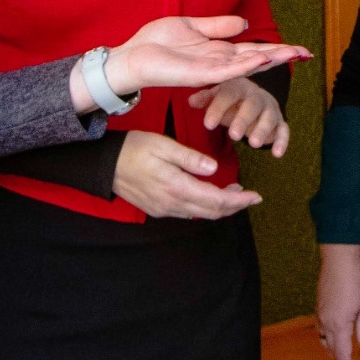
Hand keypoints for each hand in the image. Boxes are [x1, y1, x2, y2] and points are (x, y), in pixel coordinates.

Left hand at [74, 16, 310, 110]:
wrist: (133, 57)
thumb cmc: (156, 44)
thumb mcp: (191, 26)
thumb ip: (218, 26)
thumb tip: (243, 23)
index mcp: (218, 52)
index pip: (253, 50)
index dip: (276, 49)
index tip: (299, 48)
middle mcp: (219, 63)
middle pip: (257, 59)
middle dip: (281, 56)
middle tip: (307, 53)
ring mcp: (211, 70)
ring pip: (247, 65)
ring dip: (269, 59)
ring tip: (291, 54)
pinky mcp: (199, 75)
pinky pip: (227, 70)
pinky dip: (245, 64)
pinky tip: (261, 58)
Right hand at [113, 131, 260, 218]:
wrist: (103, 164)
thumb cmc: (133, 149)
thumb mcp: (163, 145)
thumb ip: (190, 158)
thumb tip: (214, 168)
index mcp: (176, 187)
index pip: (215, 200)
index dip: (238, 201)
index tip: (256, 196)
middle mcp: (171, 204)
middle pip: (211, 212)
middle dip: (234, 206)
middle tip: (250, 197)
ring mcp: (163, 209)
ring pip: (200, 214)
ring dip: (219, 207)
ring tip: (234, 194)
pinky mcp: (157, 209)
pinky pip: (187, 212)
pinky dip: (203, 207)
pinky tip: (208, 194)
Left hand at [188, 78, 290, 156]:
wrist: (251, 97)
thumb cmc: (229, 100)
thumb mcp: (215, 97)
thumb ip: (204, 99)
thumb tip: (192, 101)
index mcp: (238, 86)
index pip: (228, 94)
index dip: (218, 108)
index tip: (207, 124)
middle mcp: (257, 95)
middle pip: (252, 105)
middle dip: (243, 120)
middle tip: (233, 135)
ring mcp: (270, 108)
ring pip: (269, 117)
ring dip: (262, 130)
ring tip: (253, 144)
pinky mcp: (280, 121)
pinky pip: (284, 130)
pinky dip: (281, 141)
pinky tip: (276, 154)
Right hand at [315, 244, 359, 359]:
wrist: (338, 260)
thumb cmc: (356, 281)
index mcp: (339, 325)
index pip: (342, 354)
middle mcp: (326, 322)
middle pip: (331, 349)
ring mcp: (320, 314)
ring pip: (323, 339)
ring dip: (332, 349)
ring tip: (342, 355)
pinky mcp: (319, 306)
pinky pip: (321, 329)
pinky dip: (327, 337)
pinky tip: (334, 334)